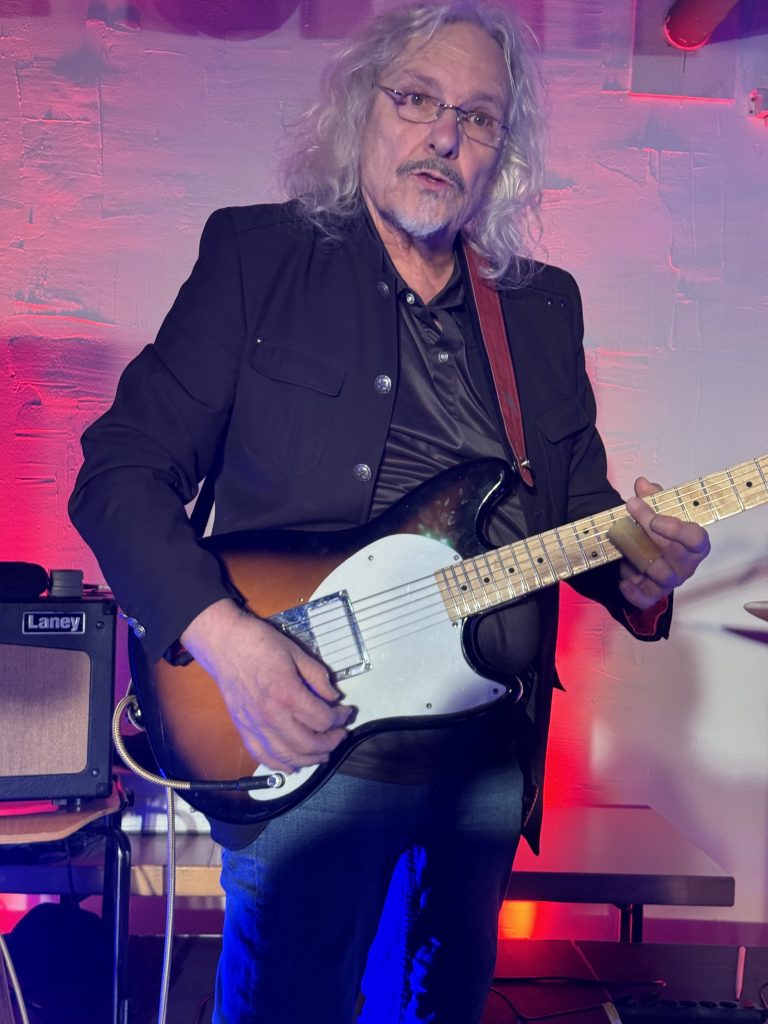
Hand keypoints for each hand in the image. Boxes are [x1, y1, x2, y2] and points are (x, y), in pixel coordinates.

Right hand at [181, 599, 351, 772]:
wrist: (224, 644)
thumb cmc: (258, 644)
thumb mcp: (296, 653)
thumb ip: (317, 677)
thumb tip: (333, 697)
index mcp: (287, 694)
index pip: (322, 719)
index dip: (340, 718)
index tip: (345, 712)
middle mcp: (271, 716)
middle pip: (308, 745)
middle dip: (331, 743)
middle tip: (340, 735)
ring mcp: (255, 726)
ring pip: (288, 757)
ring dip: (310, 759)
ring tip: (323, 752)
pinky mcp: (243, 730)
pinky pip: (263, 757)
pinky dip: (280, 766)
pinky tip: (293, 765)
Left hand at [618, 477, 710, 609]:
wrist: (650, 550)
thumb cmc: (661, 529)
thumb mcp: (660, 509)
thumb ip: (653, 496)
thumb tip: (642, 484)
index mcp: (696, 544)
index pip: (695, 539)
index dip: (676, 530)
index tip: (655, 519)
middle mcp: (687, 564)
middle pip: (671, 551)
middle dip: (647, 529)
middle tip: (630, 509)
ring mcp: (672, 580)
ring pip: (660, 574)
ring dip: (638, 556)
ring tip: (623, 542)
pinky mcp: (655, 593)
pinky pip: (647, 598)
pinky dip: (634, 593)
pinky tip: (623, 580)